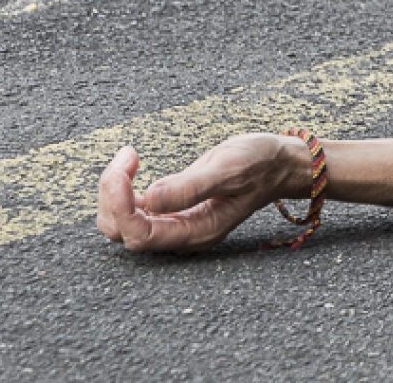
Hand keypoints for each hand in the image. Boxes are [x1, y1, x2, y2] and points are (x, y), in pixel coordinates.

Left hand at [96, 135, 307, 253]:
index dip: (121, 206)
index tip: (123, 170)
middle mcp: (181, 234)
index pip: (140, 234)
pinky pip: (132, 208)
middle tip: (126, 157)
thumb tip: (151, 198)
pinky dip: (123, 187)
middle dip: (113, 196)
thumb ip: (190, 187)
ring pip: (122, 221)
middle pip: (124, 231)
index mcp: (197, 232)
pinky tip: (132, 164)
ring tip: (128, 158)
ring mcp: (174, 223)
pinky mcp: (170, 209)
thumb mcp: (229, 169)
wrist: (278, 162)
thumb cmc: (260, 164)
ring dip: (114, 191)